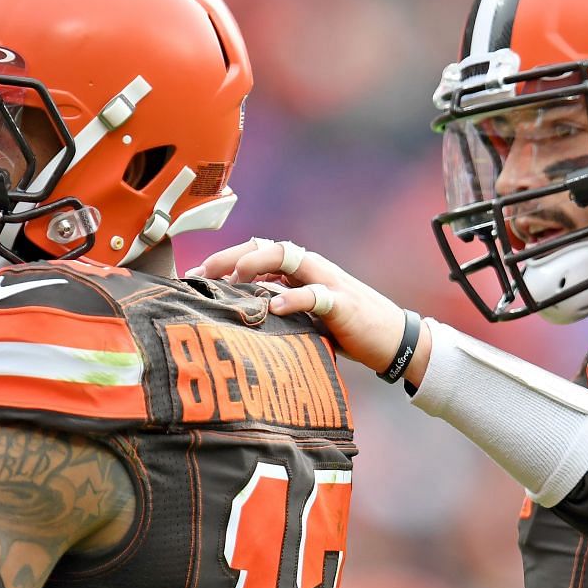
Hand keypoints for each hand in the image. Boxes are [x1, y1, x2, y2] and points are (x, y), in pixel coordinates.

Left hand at [190, 237, 429, 382]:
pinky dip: (293, 298)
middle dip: (232, 256)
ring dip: (259, 265)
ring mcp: (328, 282)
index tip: (195, 275)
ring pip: (290, 258)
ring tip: (235, 278)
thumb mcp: (305, 316)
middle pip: (268, 247)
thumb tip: (237, 316)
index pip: (258, 250)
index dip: (225, 257)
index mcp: (300, 269)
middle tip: (202, 273)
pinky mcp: (343, 303)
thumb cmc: (345, 329)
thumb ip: (278, 307)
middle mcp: (312, 267)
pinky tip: (274, 307)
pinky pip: (315, 294)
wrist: (392, 341)